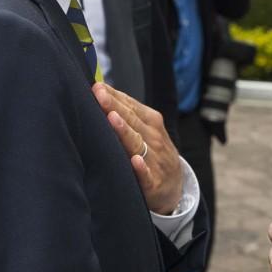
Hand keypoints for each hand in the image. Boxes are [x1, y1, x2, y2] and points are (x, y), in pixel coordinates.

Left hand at [92, 83, 182, 214]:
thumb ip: (127, 112)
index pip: (130, 106)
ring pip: (137, 144)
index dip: (114, 96)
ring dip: (125, 131)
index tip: (96, 86)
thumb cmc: (153, 151)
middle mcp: (154, 138)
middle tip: (98, 94)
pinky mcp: (154, 183)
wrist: (175, 185)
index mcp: (151, 122)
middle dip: (114, 106)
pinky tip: (136, 161)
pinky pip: (147, 175)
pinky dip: (142, 169)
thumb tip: (100, 90)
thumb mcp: (147, 129)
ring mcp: (155, 160)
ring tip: (112, 118)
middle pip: (131, 120)